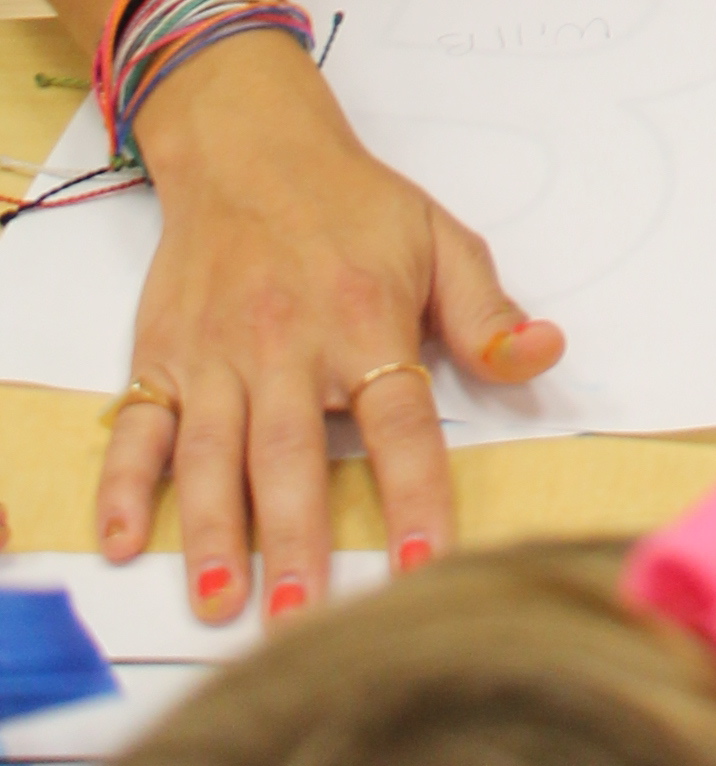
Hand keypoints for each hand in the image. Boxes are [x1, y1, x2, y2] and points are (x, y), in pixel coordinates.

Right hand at [104, 35, 563, 610]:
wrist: (253, 146)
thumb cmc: (354, 206)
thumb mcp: (439, 241)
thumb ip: (487, 312)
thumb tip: (545, 353)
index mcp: (365, 319)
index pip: (399, 422)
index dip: (412, 494)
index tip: (420, 568)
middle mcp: (287, 342)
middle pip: (292, 453)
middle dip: (296, 538)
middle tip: (301, 619)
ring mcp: (217, 355)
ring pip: (211, 454)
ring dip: (213, 530)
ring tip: (221, 601)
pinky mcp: (162, 358)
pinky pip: (137, 430)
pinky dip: (123, 486)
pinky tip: (121, 538)